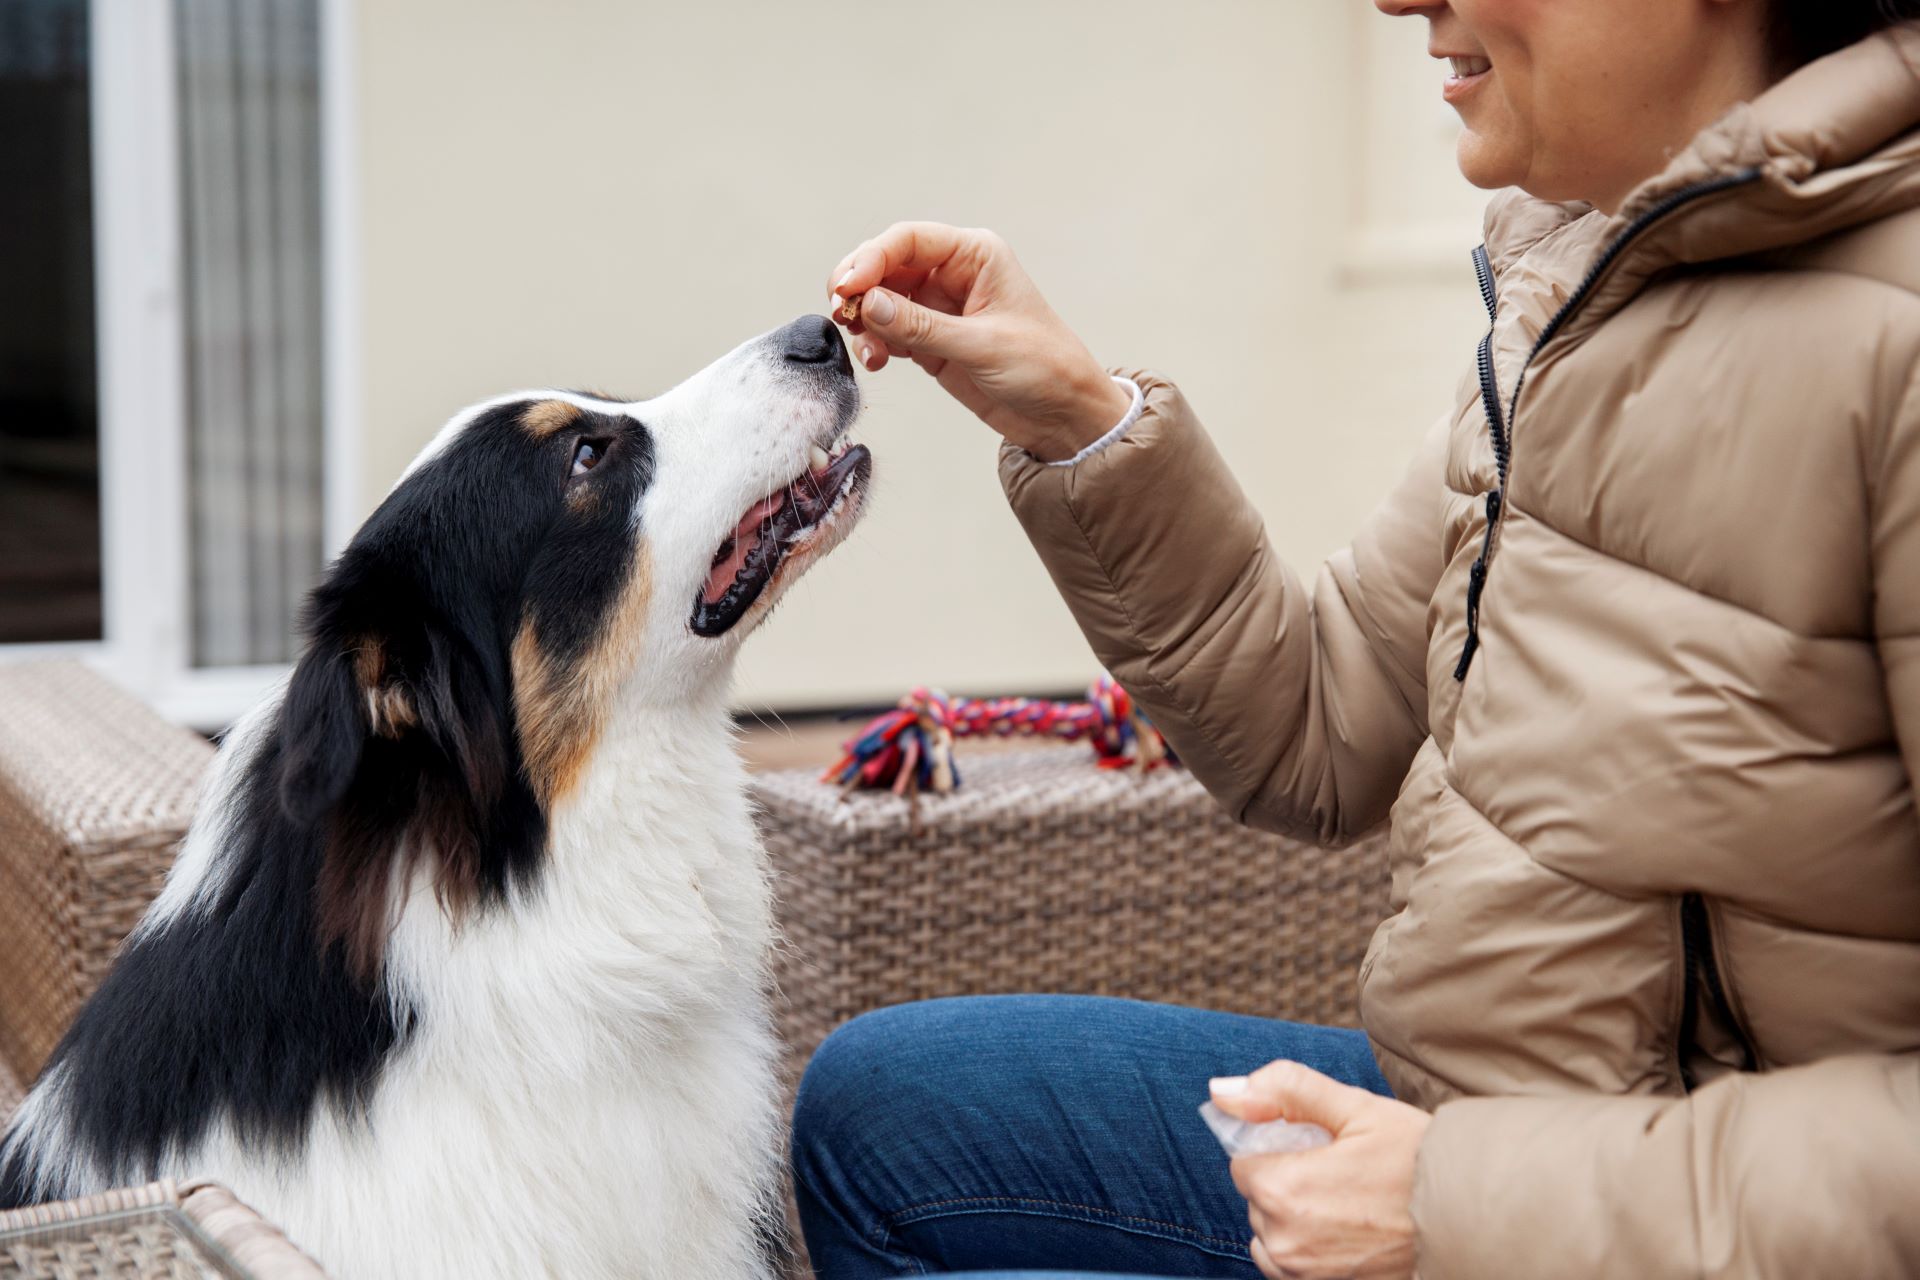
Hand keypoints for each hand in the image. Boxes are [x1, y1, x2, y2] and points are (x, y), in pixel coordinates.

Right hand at [827, 222, 1132, 461]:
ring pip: (881, 300)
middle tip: (842, 313)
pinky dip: (874, 343)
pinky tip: (876, 360)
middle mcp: (953, 274)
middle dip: (859, 287)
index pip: (909, 240)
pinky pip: (888, 332)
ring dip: (864, 320)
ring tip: (866, 348)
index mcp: (975, 255)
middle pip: (886, 265)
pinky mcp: (930, 341)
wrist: (1063, 415)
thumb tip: (869, 304)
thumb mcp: (981, 345)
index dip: (871, 258)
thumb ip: (921, 326)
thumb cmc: (1045, 367)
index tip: (847, 286)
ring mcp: (939, 308)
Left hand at [1211, 1061, 1429, 1279]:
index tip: (1319, 1147)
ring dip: (1296, 1221)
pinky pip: (1294, 1269)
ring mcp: (1306, 1276)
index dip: (1278, 1148)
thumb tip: (1221, 1090)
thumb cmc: (1417, 1161)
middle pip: (1258, 1201)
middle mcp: (1284, 1242)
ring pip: (1273, 1239)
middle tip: (1342, 1173)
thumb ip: (1284, 1091)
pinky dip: (1311, 1251)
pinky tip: (1352, 1235)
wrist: (1474, 1220)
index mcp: (1281, 1189)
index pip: (1243, 1162)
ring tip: (1349, 1206)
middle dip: (1288, 1182)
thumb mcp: (1355, 1109)